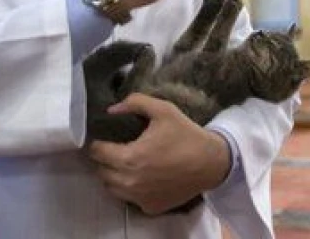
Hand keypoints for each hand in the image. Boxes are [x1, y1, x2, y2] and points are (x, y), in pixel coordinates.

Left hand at [88, 93, 230, 214]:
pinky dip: (131, 189)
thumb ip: (135, 103)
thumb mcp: (163, 110)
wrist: (212, 163)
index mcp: (129, 157)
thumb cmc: (186, 135)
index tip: (106, 138)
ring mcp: (139, 198)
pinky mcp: (150, 207)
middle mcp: (130, 182)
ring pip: (112, 187)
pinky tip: (143, 177)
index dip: (98, 143)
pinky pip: (129, 199)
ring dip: (114, 175)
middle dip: (105, 159)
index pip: (97, 152)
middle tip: (117, 148)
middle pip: (101, 171)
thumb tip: (112, 109)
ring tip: (128, 163)